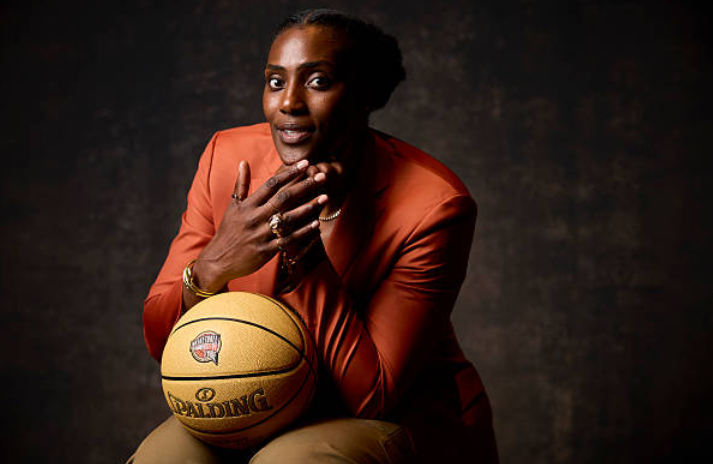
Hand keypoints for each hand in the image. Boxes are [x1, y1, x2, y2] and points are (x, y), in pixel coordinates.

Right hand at [191, 159, 326, 293]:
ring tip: (324, 197)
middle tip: (321, 176)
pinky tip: (316, 223)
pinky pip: (288, 239)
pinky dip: (303, 231)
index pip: (271, 184)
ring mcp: (260, 235)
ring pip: (289, 218)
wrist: (218, 260)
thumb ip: (241, 184)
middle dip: (304, 186)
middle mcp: (254, 218)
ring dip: (309, 207)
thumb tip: (243, 162)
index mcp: (247, 205)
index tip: (305, 163)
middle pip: (283, 198)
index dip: (289, 173)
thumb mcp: (232, 206)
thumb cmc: (228, 230)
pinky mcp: (266, 251)